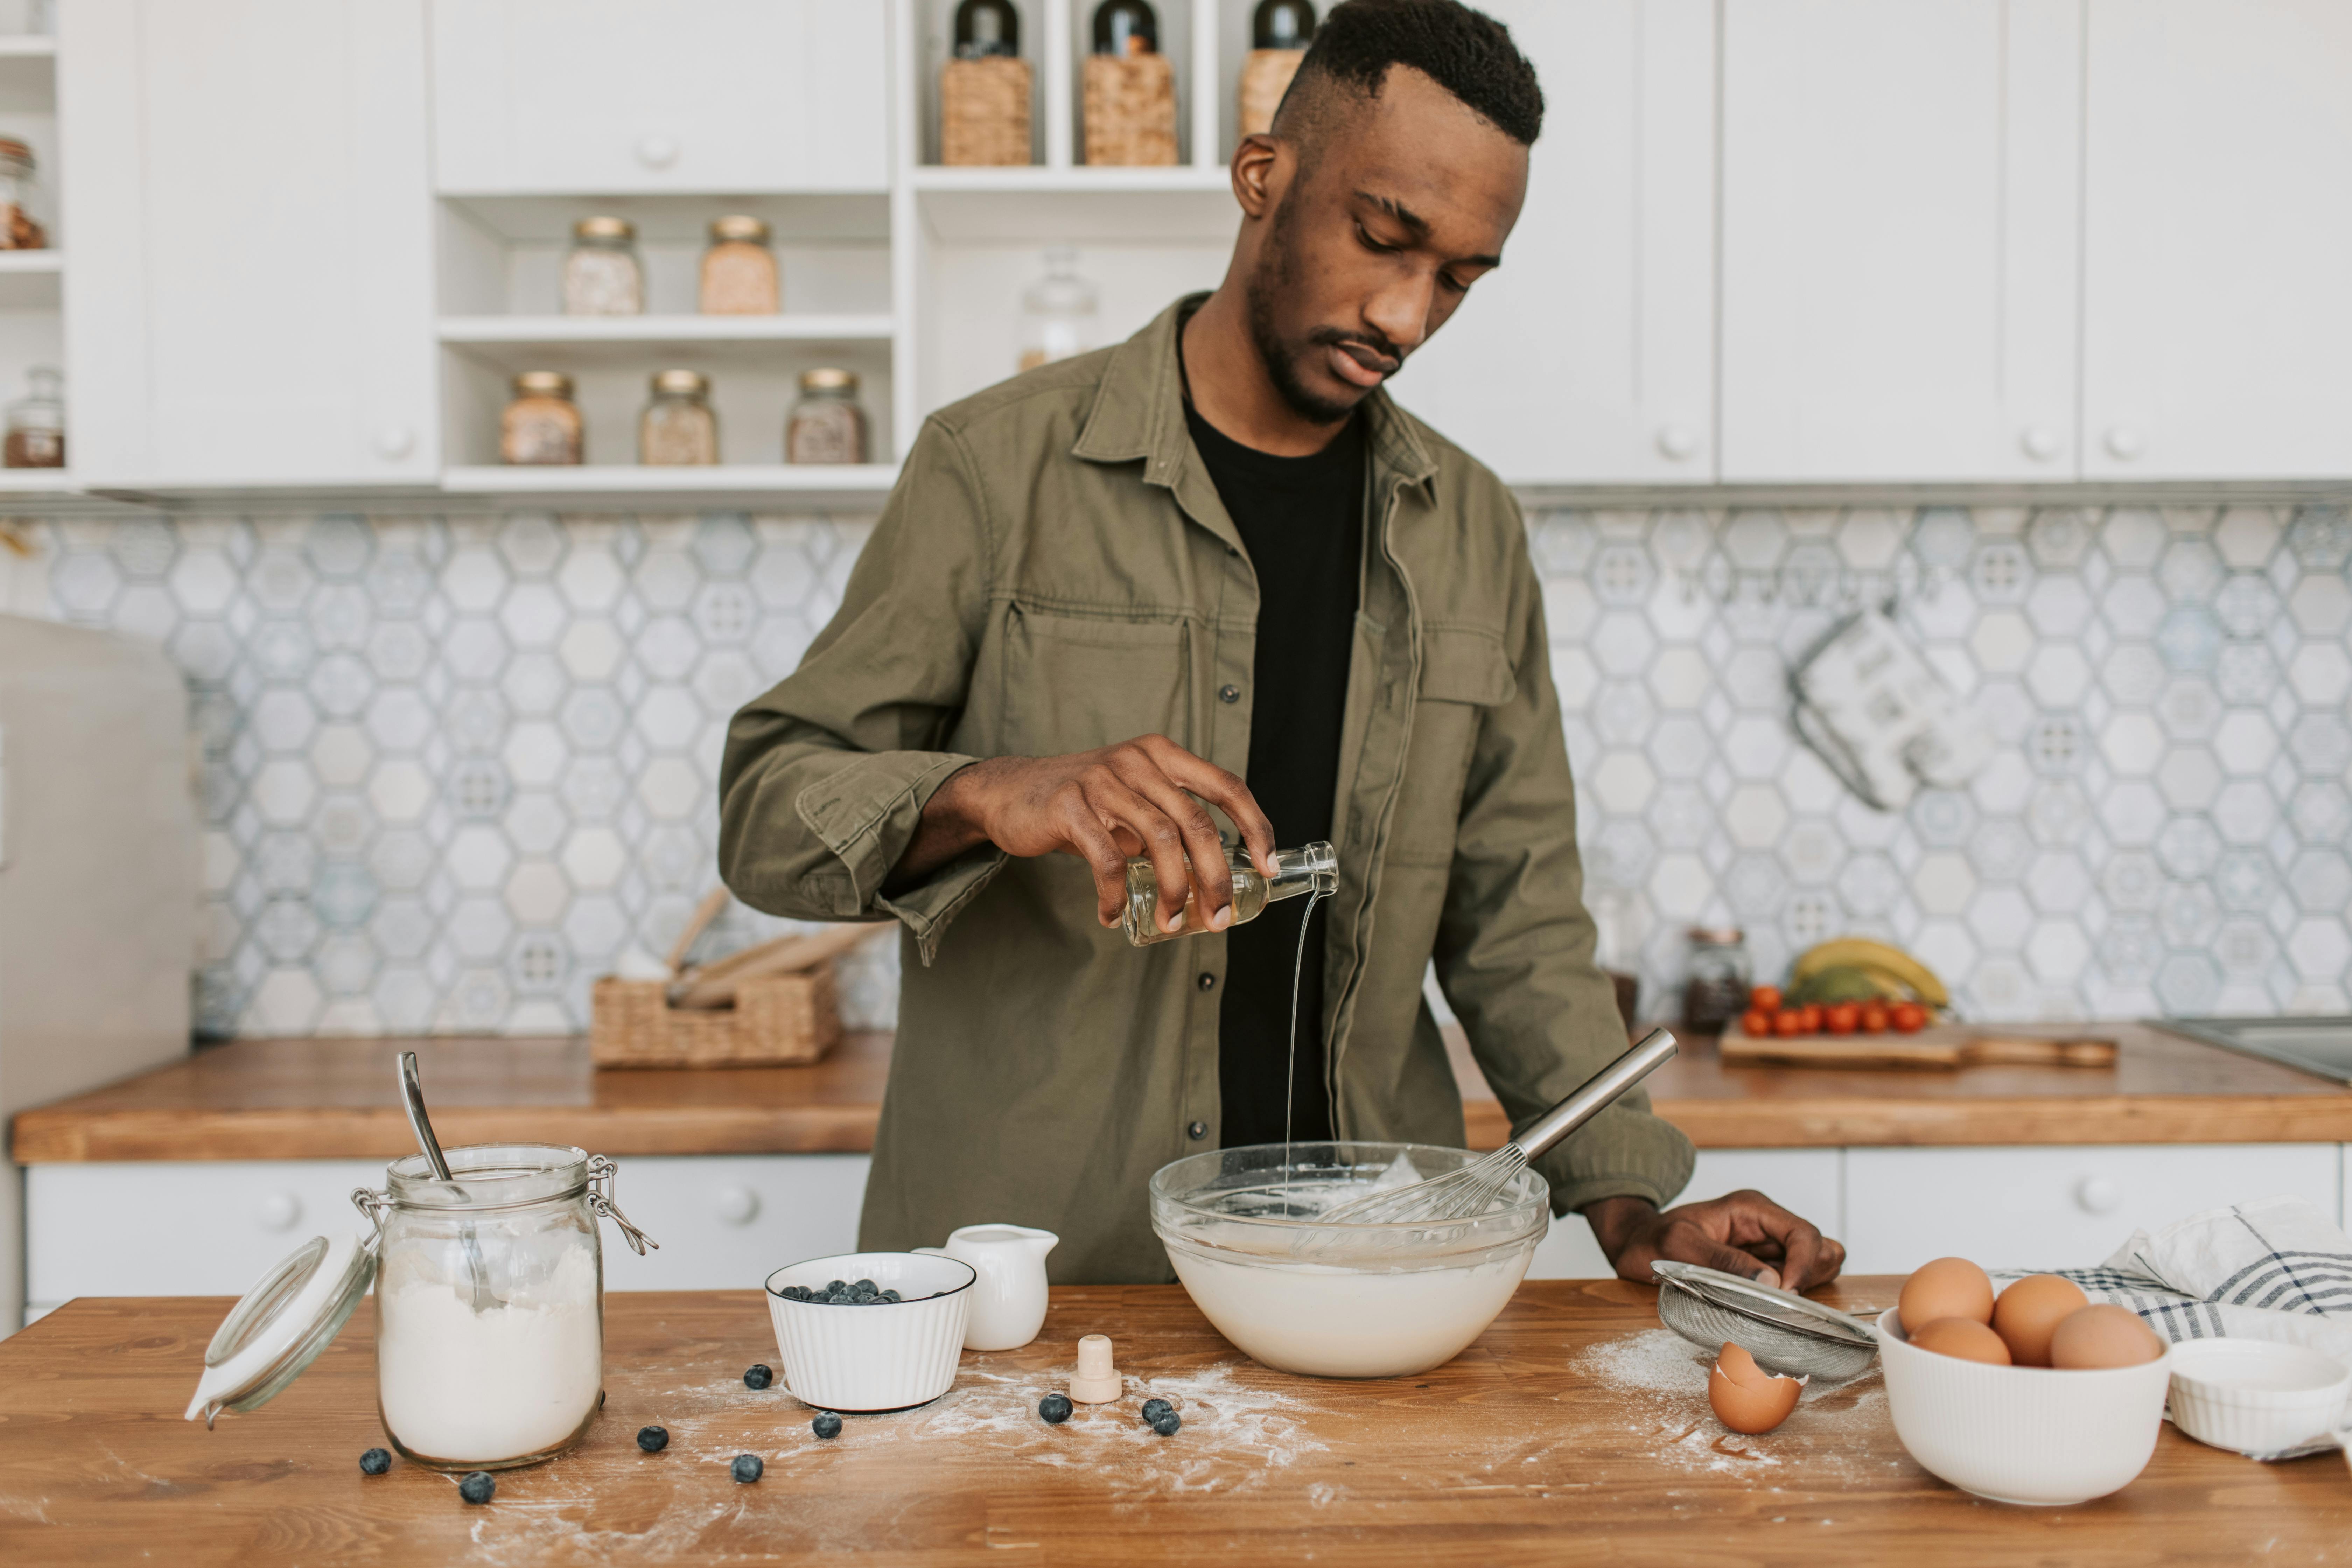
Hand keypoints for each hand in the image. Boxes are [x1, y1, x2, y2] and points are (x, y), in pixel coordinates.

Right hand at [892, 736, 1276, 932]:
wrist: (1011, 791)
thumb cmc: (1084, 803)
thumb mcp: (1134, 798)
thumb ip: (1170, 822)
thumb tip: (1215, 875)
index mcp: (1162, 755)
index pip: (1226, 786)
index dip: (1255, 826)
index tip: (1268, 867)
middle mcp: (1138, 761)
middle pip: (1197, 823)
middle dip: (1215, 878)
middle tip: (1218, 917)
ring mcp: (1103, 781)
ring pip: (1159, 842)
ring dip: (1173, 892)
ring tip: (1170, 923)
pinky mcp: (1071, 806)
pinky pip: (1107, 860)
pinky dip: (1114, 895)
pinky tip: (1111, 915)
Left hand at [1582, 1190, 1844, 1293]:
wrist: (1638, 1244)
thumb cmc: (1653, 1240)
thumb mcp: (1680, 1245)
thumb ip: (1723, 1260)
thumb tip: (1770, 1283)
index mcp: (1751, 1208)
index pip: (1803, 1233)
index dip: (1804, 1265)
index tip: (1786, 1294)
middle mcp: (1766, 1223)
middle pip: (1819, 1247)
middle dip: (1809, 1276)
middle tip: (1781, 1303)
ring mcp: (1768, 1244)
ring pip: (1818, 1263)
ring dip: (1808, 1286)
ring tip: (1774, 1304)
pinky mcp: (1764, 1265)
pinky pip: (1798, 1279)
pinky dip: (1795, 1294)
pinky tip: (1768, 1305)